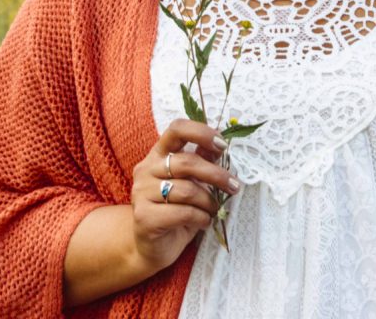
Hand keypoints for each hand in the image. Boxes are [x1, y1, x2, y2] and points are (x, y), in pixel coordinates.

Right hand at [130, 119, 240, 274]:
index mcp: (158, 154)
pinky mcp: (144, 217)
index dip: (201, 132)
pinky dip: (201, 218)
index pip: (177, 129)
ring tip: (214, 210)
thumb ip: (201, 161)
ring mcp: (141, 193)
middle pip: (187, 162)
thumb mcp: (191, 182)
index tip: (222, 145)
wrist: (152, 247)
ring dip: (209, 202)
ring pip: (187, 190)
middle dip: (216, 175)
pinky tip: (204, 222)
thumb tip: (219, 145)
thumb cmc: (175, 210)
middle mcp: (146, 169)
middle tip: (234, 186)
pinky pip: (183, 213)